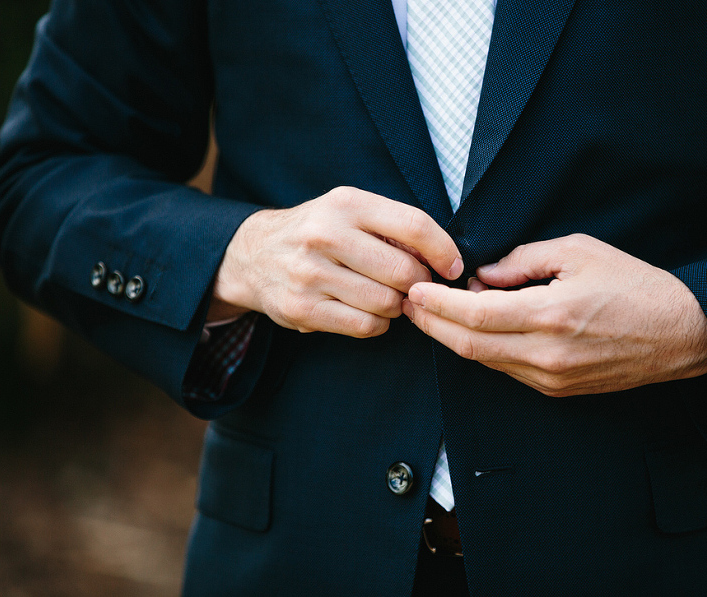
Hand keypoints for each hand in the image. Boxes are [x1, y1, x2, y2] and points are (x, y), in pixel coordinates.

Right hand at [212, 186, 462, 336]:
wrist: (254, 255)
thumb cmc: (317, 232)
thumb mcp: (349, 211)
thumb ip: (393, 226)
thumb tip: (444, 258)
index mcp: (345, 204)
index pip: (413, 225)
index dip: (444, 250)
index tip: (453, 267)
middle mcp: (325, 235)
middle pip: (404, 271)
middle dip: (419, 285)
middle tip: (414, 287)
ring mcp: (311, 273)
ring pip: (386, 303)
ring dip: (397, 307)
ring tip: (386, 297)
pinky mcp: (303, 308)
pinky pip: (364, 325)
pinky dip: (377, 323)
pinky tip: (367, 311)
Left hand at [402, 233, 706, 395]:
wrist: (684, 333)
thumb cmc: (635, 285)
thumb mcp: (578, 251)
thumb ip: (522, 261)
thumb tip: (481, 275)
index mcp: (551, 316)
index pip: (475, 315)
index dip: (437, 305)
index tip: (414, 289)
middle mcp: (546, 355)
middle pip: (468, 345)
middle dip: (431, 324)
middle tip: (408, 303)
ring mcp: (551, 378)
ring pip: (483, 361)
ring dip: (452, 337)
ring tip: (430, 312)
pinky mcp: (557, 389)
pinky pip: (505, 370)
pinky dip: (481, 349)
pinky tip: (471, 328)